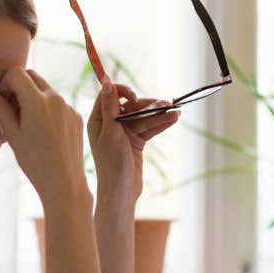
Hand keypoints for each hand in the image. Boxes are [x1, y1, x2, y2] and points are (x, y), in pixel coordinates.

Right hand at [0, 67, 90, 205]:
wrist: (64, 182)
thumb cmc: (35, 162)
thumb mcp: (12, 136)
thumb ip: (0, 109)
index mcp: (37, 101)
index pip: (16, 72)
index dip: (5, 82)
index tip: (2, 100)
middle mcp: (55, 98)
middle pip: (32, 76)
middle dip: (18, 86)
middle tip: (12, 110)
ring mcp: (68, 107)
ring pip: (46, 90)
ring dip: (33, 98)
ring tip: (27, 124)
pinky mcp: (76, 116)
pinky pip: (58, 104)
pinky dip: (47, 109)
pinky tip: (44, 133)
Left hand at [87, 79, 179, 203]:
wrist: (121, 191)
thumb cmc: (112, 163)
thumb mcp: (111, 132)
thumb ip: (110, 106)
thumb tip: (106, 81)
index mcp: (98, 121)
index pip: (109, 96)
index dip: (122, 92)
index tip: (134, 97)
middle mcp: (109, 125)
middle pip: (130, 107)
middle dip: (148, 106)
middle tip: (166, 104)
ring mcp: (123, 134)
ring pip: (142, 118)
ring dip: (158, 115)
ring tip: (175, 112)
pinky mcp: (135, 142)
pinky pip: (148, 128)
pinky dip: (160, 124)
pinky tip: (173, 118)